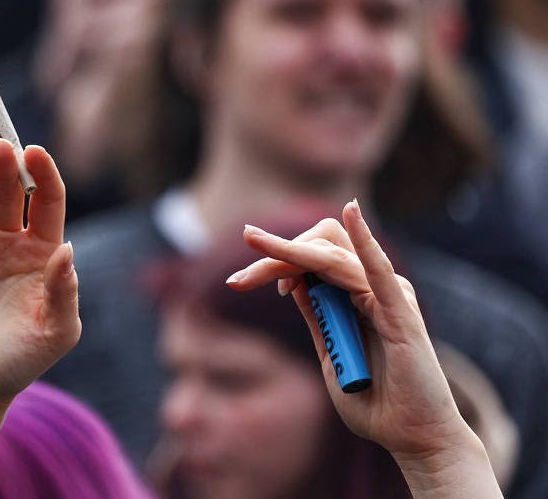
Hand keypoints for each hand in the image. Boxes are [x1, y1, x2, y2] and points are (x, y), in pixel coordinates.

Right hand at [0, 139, 80, 406]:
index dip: (44, 173)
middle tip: (2, 148)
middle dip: (8, 165)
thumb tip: (67, 250)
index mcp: (41, 252)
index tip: (35, 152)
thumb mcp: (54, 333)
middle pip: (11, 189)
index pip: (47, 200)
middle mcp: (9, 241)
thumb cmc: (18, 363)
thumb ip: (64, 291)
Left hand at [226, 201, 488, 470]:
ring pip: (333, 257)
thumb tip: (293, 282)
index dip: (276, 261)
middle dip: (275, 255)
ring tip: (257, 260)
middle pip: (319, 249)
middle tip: (238, 279)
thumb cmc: (374, 403)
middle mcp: (372, 289)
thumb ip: (317, 317)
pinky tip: (352, 214)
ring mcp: (387, 297)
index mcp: (355, 297)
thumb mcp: (329, 354)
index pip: (312, 258)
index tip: (242, 281)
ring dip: (290, 255)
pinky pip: (378, 271)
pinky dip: (365, 241)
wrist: (412, 437)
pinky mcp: (400, 313)